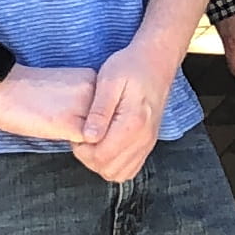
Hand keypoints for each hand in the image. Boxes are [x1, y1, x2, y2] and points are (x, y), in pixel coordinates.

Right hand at [0, 63, 103, 145]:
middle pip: (114, 126)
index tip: (92, 132)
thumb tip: (97, 128)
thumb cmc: (27, 92)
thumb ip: (86, 104)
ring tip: (80, 146)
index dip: (105, 127)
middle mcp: (95, 91)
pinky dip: (83, 152)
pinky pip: (89, 146)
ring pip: (105, 138)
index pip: (113, 112)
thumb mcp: (65, 91)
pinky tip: (68, 144)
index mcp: (94, 80)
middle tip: (88, 144)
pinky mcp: (69, 123)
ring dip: (95, 148)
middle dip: (104, 139)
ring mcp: (84, 107)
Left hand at [76, 39, 176, 184]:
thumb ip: (99, 111)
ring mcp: (148, 143)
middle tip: (84, 136)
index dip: (82, 150)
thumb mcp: (108, 81)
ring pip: (119, 173)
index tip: (77, 132)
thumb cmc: (131, 66)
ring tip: (94, 141)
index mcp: (133, 123)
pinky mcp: (148, 143)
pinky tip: (107, 145)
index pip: (101, 156)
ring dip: (101, 163)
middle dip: (89, 158)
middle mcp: (144, 138)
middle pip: (108, 169)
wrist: (157, 61)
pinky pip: (130, 168)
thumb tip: (88, 137)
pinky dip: (115, 164)